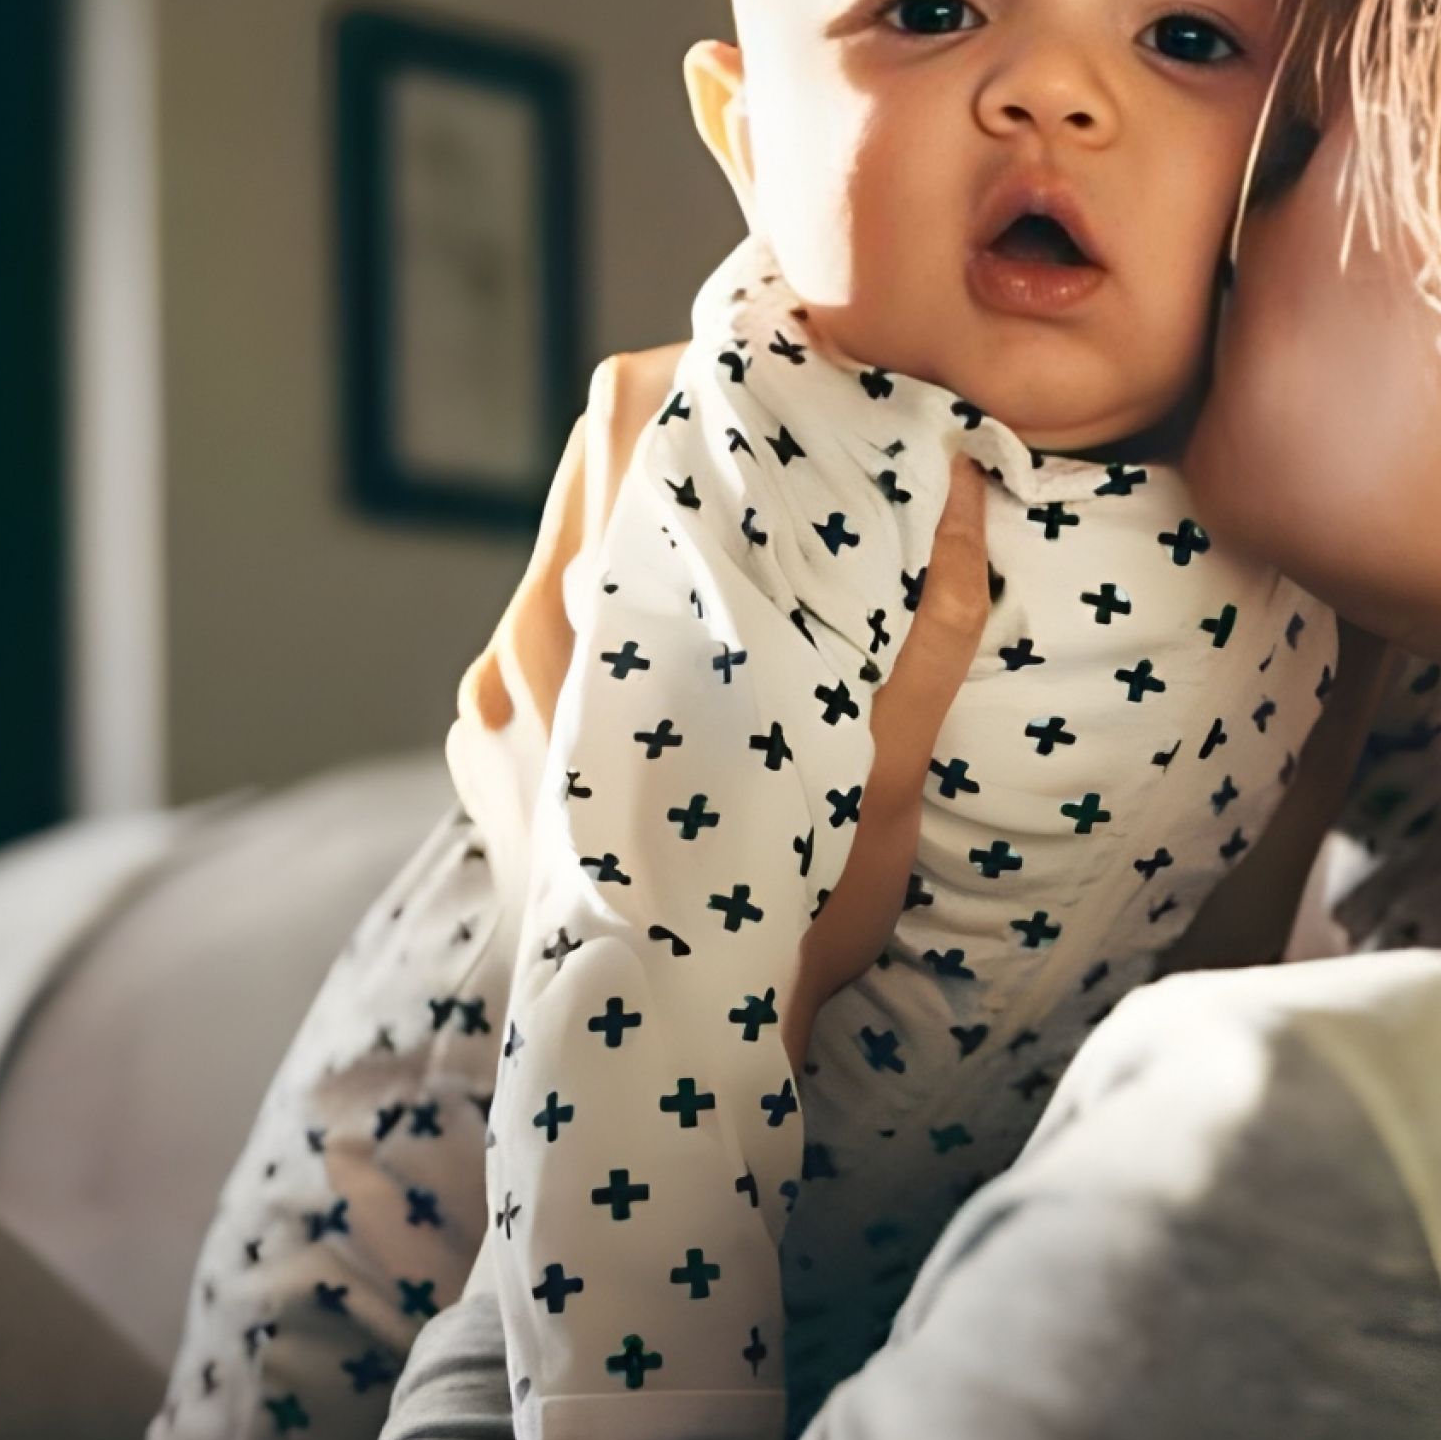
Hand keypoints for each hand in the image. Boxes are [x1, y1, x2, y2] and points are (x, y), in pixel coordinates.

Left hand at [454, 358, 992, 1054]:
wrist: (653, 1067)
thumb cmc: (778, 925)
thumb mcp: (873, 782)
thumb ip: (924, 631)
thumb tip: (960, 482)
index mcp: (609, 626)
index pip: (629, 417)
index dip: (707, 372)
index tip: (788, 375)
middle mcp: (525, 642)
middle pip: (592, 457)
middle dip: (685, 429)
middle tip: (781, 440)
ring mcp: (491, 694)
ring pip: (563, 537)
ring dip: (647, 515)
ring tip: (738, 537)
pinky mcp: (480, 739)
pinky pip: (537, 621)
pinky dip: (603, 601)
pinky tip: (675, 647)